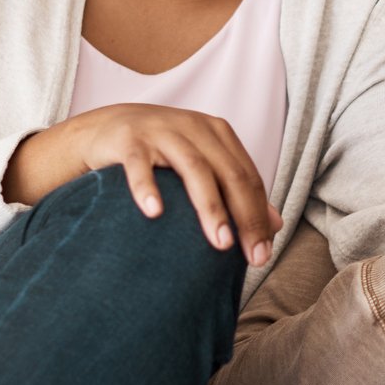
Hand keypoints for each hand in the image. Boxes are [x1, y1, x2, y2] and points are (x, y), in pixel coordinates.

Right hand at [4, 104, 281, 264]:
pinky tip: (154, 214)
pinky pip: (139, 165)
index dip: (258, 216)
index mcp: (217, 134)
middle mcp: (193, 128)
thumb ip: (237, 191)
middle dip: (243, 216)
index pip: (247, 178)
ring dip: (209, 206)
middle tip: (249, 256)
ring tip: (219, 242)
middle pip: (228, 173)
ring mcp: (160, 130)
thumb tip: (277, 225)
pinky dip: (147, 188)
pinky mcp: (128, 140)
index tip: (262, 255)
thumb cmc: (162, 154)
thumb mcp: (202, 165)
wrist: (107, 128)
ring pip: (194, 168)